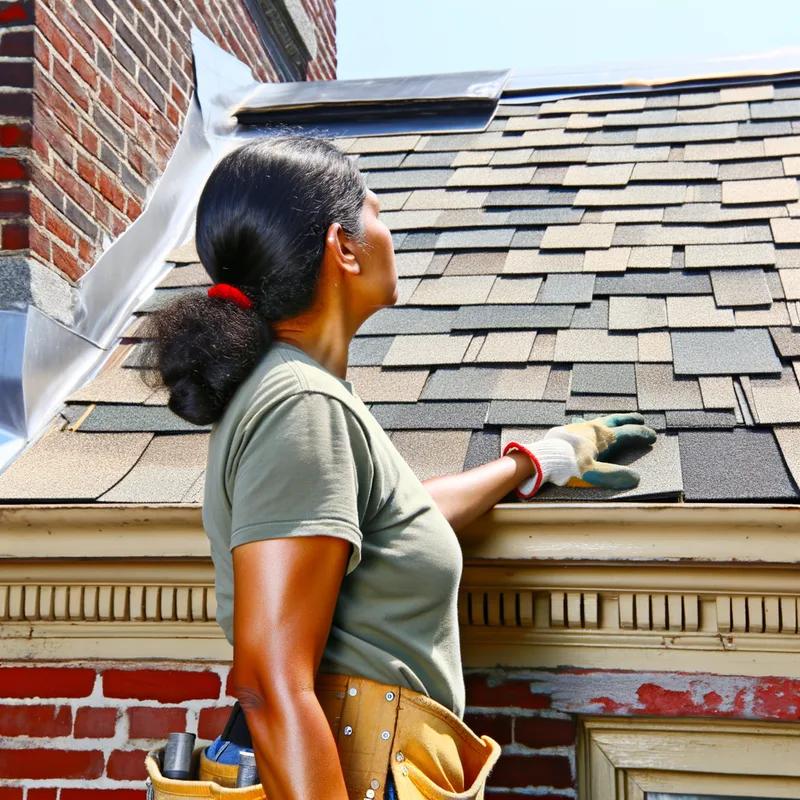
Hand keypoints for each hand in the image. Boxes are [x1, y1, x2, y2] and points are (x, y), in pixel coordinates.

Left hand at [542, 412, 657, 488]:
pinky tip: (585, 425)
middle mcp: (592, 427)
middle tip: (639, 419)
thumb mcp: (593, 473)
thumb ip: (614, 475)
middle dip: (629, 420)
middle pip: (615, 420)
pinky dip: (591, 424)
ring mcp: (579, 427)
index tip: (652, 435)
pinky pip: (583, 424)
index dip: (641, 434)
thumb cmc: (566, 465)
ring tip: (616, 421)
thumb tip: (635, 478)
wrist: (541, 457)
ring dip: (611, 419)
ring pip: (599, 419)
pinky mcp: (566, 431)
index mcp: (603, 436)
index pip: (628, 432)